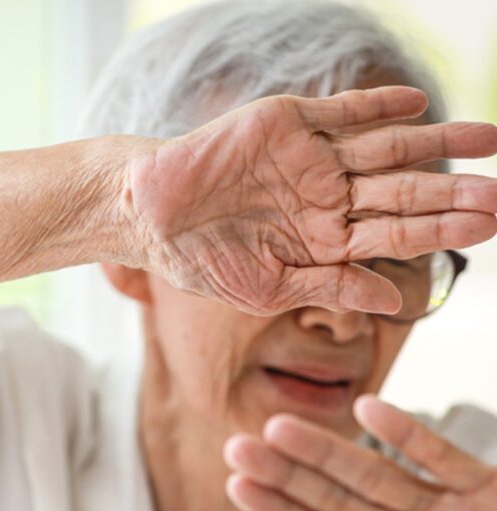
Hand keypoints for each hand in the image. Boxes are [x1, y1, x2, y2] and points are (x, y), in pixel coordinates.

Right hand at [124, 86, 496, 314]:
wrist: (151, 218)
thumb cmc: (203, 262)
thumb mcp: (270, 288)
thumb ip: (329, 287)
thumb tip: (391, 301)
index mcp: (323, 241)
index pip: (393, 234)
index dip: (440, 230)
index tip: (487, 227)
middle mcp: (325, 197)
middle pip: (401, 191)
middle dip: (451, 192)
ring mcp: (309, 158)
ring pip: (385, 148)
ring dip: (435, 144)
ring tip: (490, 139)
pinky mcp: (287, 123)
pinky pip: (341, 112)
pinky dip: (377, 107)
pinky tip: (417, 106)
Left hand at [223, 396, 496, 510]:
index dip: (279, 510)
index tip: (237, 486)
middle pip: (336, 499)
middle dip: (286, 474)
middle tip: (237, 447)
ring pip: (376, 475)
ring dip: (328, 452)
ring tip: (279, 429)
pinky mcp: (487, 492)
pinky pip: (444, 458)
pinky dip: (410, 435)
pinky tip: (369, 410)